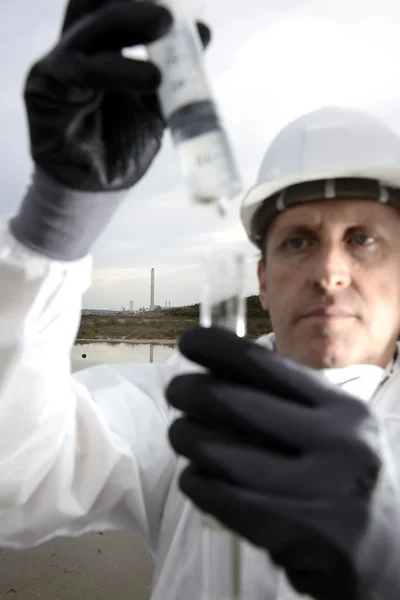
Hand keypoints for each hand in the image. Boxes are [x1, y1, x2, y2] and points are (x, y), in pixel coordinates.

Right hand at [24, 0, 210, 191]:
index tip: (175, 4)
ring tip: (165, 26)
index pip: (111, 5)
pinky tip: (151, 77)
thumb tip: (202, 33)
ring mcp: (57, 68)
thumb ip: (174, 71)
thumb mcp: (156, 104)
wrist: (98, 189)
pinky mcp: (44, 92)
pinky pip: (79, 72)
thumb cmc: (122, 145)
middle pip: (95, 6)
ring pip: (89, 32)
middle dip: (130, 1)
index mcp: (99, 48)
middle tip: (169, 9)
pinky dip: (117, 71)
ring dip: (128, 22)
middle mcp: (75, 50)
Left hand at [167, 327, 382, 599]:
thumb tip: (217, 371)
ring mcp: (320, 492)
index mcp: (341, 409)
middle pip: (234, 402)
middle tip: (175, 391)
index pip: (266, 365)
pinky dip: (197, 483)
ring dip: (187, 438)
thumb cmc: (346, 478)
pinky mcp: (298, 536)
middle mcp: (336, 443)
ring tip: (181, 434)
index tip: (188, 341)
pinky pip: (223, 499)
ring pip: (220, 453)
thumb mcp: (336, 429)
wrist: (389, 552)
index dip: (217, 348)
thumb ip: (289, 403)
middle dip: (190, 391)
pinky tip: (194, 477)